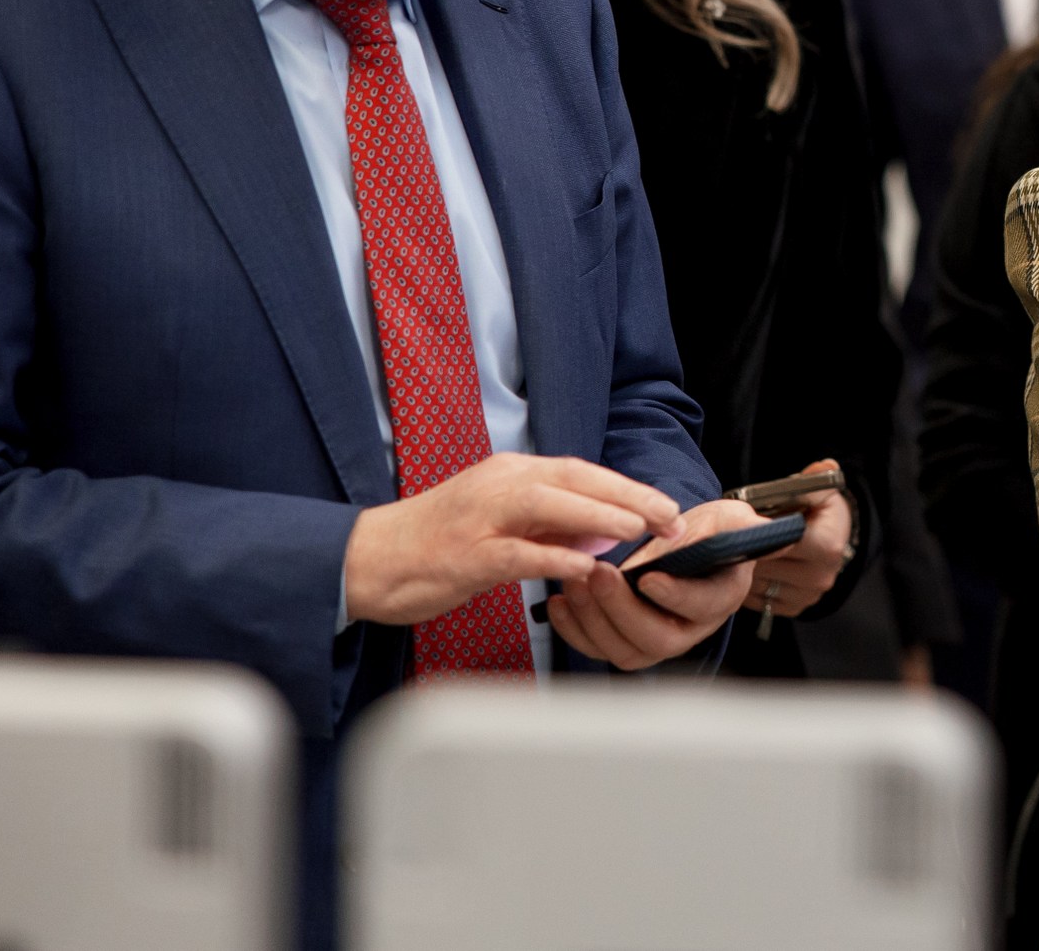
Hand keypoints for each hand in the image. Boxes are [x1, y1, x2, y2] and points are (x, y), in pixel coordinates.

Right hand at [343, 453, 682, 626]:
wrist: (366, 561)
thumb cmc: (435, 544)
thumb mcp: (499, 524)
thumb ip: (549, 525)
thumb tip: (603, 531)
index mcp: (509, 473)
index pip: (580, 471)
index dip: (627, 487)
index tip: (667, 506)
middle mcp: (497, 484)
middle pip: (574, 479)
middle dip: (628, 496)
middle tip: (671, 517)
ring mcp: (478, 517)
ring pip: (548, 505)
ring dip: (598, 515)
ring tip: (638, 530)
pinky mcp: (462, 555)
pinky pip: (516, 553)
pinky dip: (554, 557)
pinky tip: (586, 567)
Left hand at [549, 496, 765, 670]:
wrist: (696, 546)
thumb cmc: (712, 534)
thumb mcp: (725, 520)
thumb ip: (716, 528)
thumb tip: (683, 541)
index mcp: (720, 597)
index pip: (702, 605)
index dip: (675, 596)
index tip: (649, 578)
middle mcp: (689, 629)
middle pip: (657, 638)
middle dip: (622, 608)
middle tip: (600, 573)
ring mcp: (656, 639)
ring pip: (624, 650)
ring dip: (593, 618)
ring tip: (576, 581)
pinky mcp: (626, 640)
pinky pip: (599, 648)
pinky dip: (574, 629)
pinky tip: (560, 601)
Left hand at [742, 460, 854, 619]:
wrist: (832, 538)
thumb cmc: (820, 510)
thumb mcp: (821, 490)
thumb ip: (817, 479)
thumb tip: (826, 467)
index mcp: (827, 546)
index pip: (779, 539)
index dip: (756, 529)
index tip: (739, 520)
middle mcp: (819, 577)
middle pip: (763, 563)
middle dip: (744, 547)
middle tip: (726, 533)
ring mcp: (806, 597)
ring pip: (756, 583)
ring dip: (740, 567)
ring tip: (731, 549)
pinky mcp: (793, 608)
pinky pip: (756, 598)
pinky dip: (744, 585)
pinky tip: (741, 567)